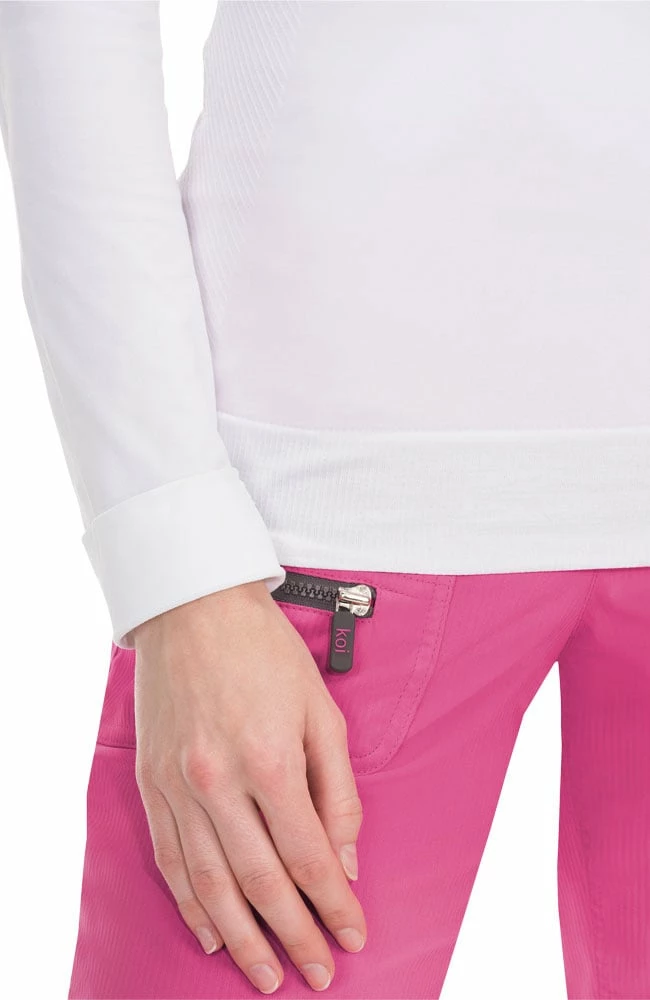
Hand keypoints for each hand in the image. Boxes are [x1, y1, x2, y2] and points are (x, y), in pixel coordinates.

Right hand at [132, 580, 365, 993]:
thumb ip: (337, 787)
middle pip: (262, 882)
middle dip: (294, 936)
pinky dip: (190, 903)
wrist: (194, 607)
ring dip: (243, 938)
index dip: (334, 906)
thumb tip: (346, 857)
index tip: (353, 936)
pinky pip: (170, 857)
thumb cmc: (265, 651)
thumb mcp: (321, 710)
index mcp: (270, 760)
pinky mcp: (151, 782)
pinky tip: (211, 933)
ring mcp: (178, 785)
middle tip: (317, 973)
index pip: (309, 857)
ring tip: (265, 975)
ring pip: (211, 884)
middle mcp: (219, 781)